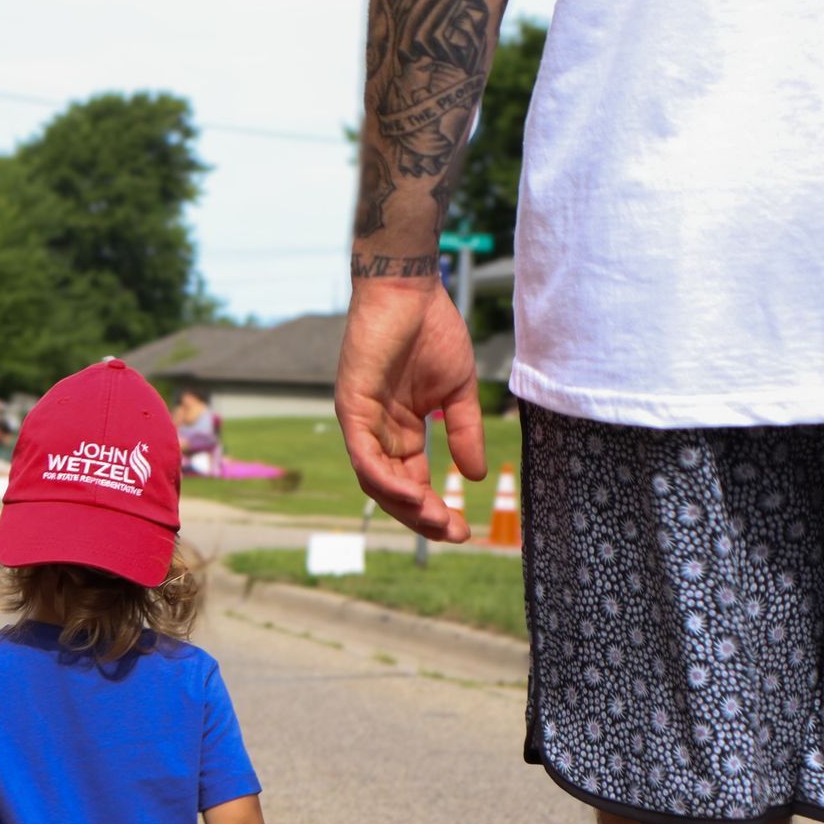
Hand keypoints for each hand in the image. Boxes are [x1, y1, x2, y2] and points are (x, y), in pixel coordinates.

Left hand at [334, 278, 485, 541]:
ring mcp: (361, 421)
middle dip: (421, 516)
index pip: (412, 481)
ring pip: (375, 479)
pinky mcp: (350, 406)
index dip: (434, 507)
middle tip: (452, 534)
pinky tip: (411, 494)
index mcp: (400, 431)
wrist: (411, 289)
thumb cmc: (432, 331)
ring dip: (404, 505)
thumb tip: (473, 477)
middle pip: (392, 489)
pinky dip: (384, 478)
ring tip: (435, 521)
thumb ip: (464, 432)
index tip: (461, 530)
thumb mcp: (457, 392)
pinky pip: (363, 453)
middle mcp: (377, 432)